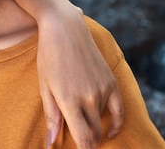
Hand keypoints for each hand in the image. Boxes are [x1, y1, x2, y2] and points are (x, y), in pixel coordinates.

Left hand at [37, 5, 123, 147]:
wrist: (64, 28)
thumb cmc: (49, 57)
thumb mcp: (45, 87)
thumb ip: (51, 116)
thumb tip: (50, 143)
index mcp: (68, 101)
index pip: (83, 140)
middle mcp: (88, 98)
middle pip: (93, 134)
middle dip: (86, 140)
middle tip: (75, 139)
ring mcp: (102, 90)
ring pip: (101, 122)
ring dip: (93, 127)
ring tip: (81, 124)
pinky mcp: (111, 82)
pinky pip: (119, 111)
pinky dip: (115, 124)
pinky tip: (110, 132)